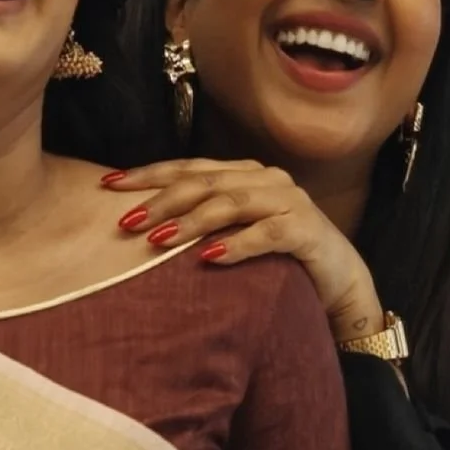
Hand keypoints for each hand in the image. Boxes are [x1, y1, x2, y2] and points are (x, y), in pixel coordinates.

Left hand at [102, 160, 384, 341]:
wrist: (340, 282)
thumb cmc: (279, 259)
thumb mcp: (234, 235)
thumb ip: (203, 223)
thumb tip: (143, 227)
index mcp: (245, 174)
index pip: (189, 168)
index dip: (149, 175)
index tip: (109, 186)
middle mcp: (266, 179)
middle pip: (205, 182)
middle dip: (161, 200)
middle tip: (127, 222)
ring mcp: (289, 201)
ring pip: (232, 203)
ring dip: (192, 222)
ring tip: (158, 240)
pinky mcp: (307, 230)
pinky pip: (267, 234)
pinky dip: (237, 244)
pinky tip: (210, 258)